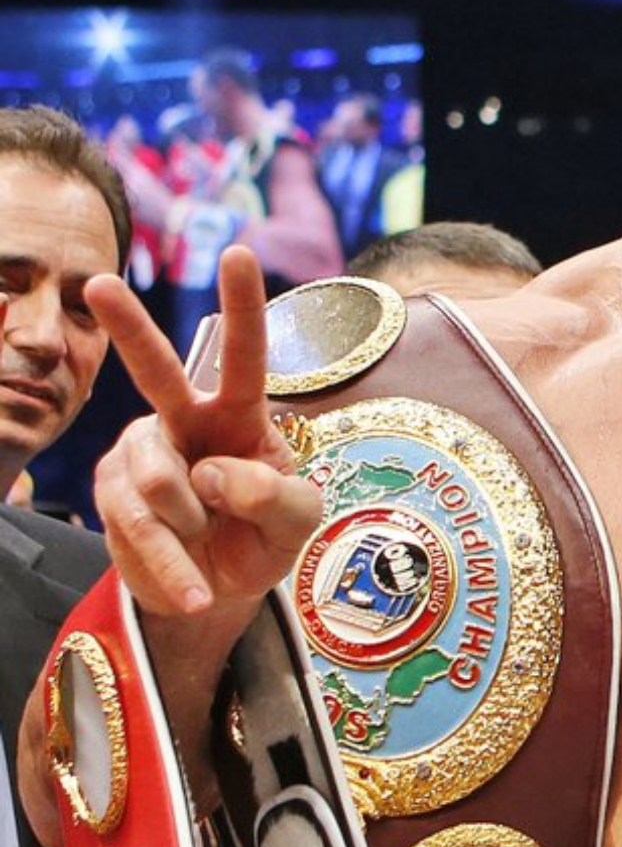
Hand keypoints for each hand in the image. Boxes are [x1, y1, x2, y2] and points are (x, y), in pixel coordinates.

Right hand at [86, 245, 321, 618]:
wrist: (216, 594)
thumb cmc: (262, 540)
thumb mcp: (297, 524)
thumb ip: (278, 497)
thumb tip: (216, 471)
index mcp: (241, 414)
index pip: (246, 354)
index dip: (243, 305)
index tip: (238, 252)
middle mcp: (186, 419)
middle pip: (157, 370)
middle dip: (127, 326)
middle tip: (100, 284)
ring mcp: (144, 451)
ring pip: (160, 480)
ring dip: (194, 529)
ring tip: (210, 543)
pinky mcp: (113, 490)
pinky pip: (140, 524)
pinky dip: (173, 563)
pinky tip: (192, 585)